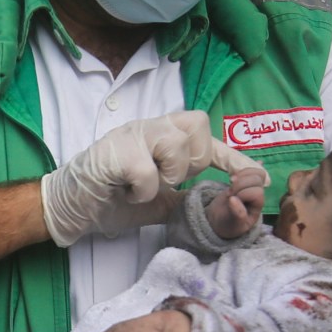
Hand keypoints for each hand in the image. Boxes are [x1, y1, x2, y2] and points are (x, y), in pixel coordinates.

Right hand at [39, 113, 247, 246]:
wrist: (73, 207)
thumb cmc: (115, 198)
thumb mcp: (161, 199)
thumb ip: (188, 196)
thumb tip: (223, 201)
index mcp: (163, 136)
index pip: (208, 138)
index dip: (235, 158)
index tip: (258, 177)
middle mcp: (150, 127)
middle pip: (197, 124)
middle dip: (194, 159)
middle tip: (173, 180)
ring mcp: (132, 135)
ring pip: (175, 142)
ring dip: (168, 173)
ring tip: (148, 187)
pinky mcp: (115, 152)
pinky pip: (147, 170)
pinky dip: (144, 189)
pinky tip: (129, 193)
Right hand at [208, 166, 268, 239]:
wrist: (220, 219)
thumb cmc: (229, 224)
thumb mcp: (233, 224)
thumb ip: (237, 214)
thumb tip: (233, 199)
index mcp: (258, 205)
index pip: (257, 192)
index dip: (243, 194)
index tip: (231, 200)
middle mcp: (257, 194)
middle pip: (257, 179)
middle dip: (241, 184)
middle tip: (230, 192)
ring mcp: (252, 186)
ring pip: (255, 171)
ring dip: (241, 175)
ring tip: (231, 182)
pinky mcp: (244, 180)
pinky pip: (250, 169)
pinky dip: (243, 169)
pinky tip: (236, 173)